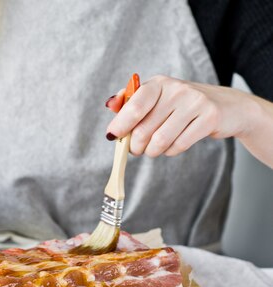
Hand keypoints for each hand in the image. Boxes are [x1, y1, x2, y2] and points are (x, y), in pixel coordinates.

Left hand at [104, 75, 257, 157]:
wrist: (228, 107)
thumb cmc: (182, 106)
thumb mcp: (157, 99)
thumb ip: (131, 102)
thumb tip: (110, 104)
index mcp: (159, 83)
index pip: (134, 105)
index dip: (120, 124)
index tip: (112, 136)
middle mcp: (176, 89)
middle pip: (143, 130)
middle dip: (135, 146)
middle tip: (137, 149)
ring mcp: (195, 102)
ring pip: (159, 141)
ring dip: (152, 151)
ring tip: (154, 148)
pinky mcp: (209, 117)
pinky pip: (178, 145)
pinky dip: (171, 151)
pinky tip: (173, 145)